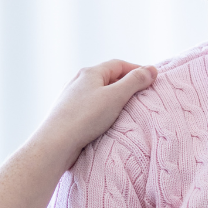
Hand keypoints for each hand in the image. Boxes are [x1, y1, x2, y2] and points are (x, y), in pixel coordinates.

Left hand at [36, 60, 157, 163]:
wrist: (55, 143)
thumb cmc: (86, 117)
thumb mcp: (116, 97)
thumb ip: (135, 82)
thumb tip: (152, 69)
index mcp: (90, 73)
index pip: (118, 64)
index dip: (136, 69)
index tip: (151, 79)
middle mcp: (78, 81)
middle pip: (108, 77)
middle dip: (125, 84)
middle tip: (141, 95)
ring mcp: (71, 98)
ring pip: (98, 93)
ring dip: (113, 98)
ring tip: (126, 109)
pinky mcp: (67, 114)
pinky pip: (90, 107)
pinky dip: (102, 110)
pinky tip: (106, 122)